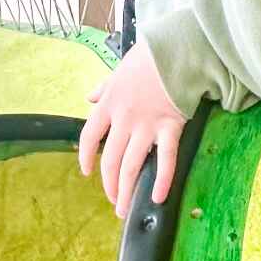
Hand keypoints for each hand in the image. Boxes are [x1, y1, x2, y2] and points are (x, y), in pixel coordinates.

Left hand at [78, 39, 185, 219]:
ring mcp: (146, 126)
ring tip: (124, 210)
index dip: (85, 157)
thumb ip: (103, 89)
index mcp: (108, 104)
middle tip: (113, 202)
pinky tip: (156, 198)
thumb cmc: (147, 59)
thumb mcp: (118, 72)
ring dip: (125, 190)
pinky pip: (165, 159)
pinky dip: (162, 180)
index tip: (87, 172)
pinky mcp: (170, 128)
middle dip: (109, 185)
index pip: (89, 136)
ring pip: (131, 165)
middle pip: (110, 160)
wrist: (176, 50)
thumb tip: (89, 97)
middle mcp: (123, 119)